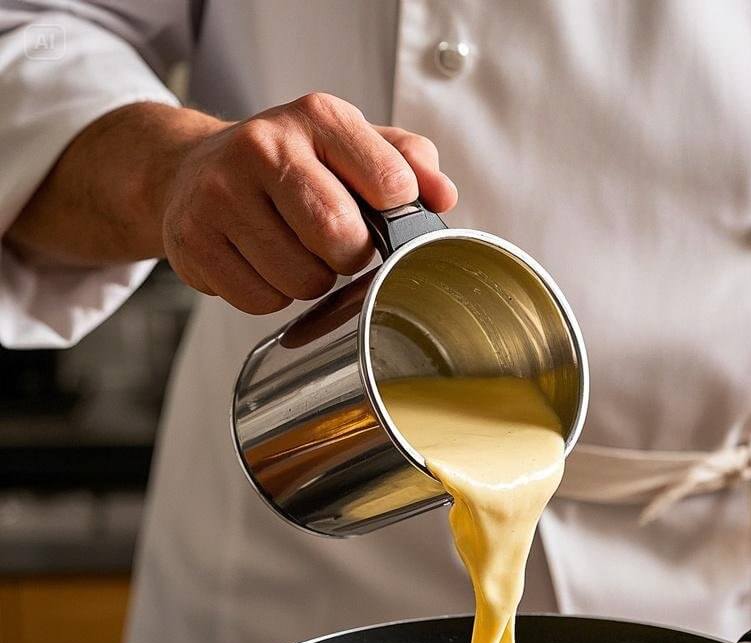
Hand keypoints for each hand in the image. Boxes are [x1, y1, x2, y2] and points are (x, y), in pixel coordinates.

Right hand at [159, 94, 456, 312]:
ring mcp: (221, 193)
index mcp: (316, 117)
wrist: (191, 171)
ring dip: (310, 280)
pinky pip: (262, 301)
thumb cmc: (287, 165)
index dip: (394, 217)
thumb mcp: (350, 145)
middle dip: (349, 255)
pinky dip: (272, 296)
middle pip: (341, 238)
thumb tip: (443, 197)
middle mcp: (263, 146)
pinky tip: (260, 263)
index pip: (390, 183)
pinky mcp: (193, 240)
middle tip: (333, 242)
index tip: (379, 216)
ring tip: (293, 250)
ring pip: (303, 279)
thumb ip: (407, 162)